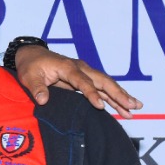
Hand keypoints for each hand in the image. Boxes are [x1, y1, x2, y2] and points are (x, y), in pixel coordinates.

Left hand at [12, 46, 141, 117]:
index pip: (83, 82)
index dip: (92, 94)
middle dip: (119, 94)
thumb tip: (43, 100)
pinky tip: (124, 108)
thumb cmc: (31, 66)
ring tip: (135, 109)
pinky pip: (102, 89)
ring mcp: (85, 73)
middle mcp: (81, 69)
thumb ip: (37, 88)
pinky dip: (114, 98)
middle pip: (103, 81)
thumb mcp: (29, 77)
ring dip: (121, 97)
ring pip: (107, 85)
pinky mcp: (85, 79)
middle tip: (132, 106)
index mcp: (68, 67)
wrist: (32, 55)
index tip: (101, 107)